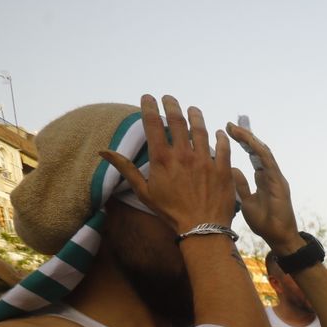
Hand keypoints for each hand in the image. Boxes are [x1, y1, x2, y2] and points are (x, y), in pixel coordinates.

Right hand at [101, 95, 235, 235]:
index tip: (148, 97)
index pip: (153, 124)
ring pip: (201, 130)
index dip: (149, 107)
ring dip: (196, 116)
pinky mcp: (223, 169)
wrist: (202, 228)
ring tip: (192, 109)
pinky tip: (218, 131)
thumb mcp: (144, 192)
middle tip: (169, 98)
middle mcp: (184, 155)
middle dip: (172, 105)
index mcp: (162, 159)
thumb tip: (103, 152)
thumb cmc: (170, 212)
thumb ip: (126, 169)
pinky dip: (220, 137)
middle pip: (178, 121)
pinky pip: (223, 147)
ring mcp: (205, 161)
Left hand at [224, 120, 299, 251]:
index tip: (227, 132)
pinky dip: (257, 150)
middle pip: (258, 149)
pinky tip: (247, 141)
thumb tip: (231, 169)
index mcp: (264, 178)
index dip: (242, 142)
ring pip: (263, 152)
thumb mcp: (246, 201)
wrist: (278, 237)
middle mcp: (271, 174)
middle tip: (229, 125)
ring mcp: (276, 177)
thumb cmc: (264, 223)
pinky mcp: (278, 182)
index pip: (253, 154)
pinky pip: (267, 162)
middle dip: (245, 136)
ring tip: (235, 129)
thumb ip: (241, 185)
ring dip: (249, 139)